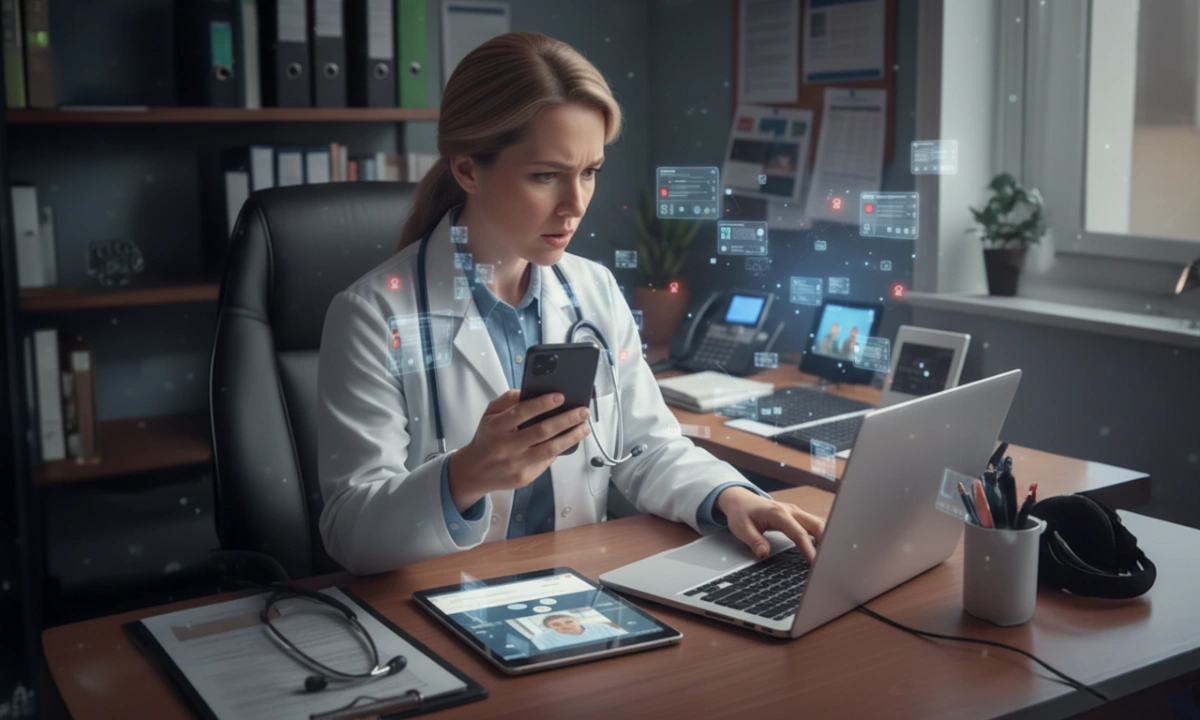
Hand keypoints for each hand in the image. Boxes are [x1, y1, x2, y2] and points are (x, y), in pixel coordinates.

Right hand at [447, 390, 590, 512]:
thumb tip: (528, 392)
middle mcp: (506, 446)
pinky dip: (561, 450)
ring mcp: (516, 464)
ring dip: (572, 437)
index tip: (561, 396)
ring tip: (585, 427)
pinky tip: (570, 440)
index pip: (522, 412)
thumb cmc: (487, 438)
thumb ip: (506, 400)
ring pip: (551, 449)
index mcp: (496, 427)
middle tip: (583, 411)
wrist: (474, 471)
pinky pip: (547, 461)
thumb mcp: (489, 414)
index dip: (543, 404)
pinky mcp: (524, 477)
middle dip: (567, 419)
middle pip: (542, 431)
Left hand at [716, 486, 825, 563]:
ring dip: (827, 537)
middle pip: (816, 524)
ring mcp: (796, 512)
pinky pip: (813, 524)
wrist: (739, 500)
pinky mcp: (797, 516)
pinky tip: (825, 547)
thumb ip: (754, 541)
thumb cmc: (741, 513)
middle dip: (827, 541)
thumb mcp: (741, 528)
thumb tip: (764, 553)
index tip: (815, 563)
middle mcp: (791, 511)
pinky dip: (821, 535)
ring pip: (818, 523)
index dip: (809, 549)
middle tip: (831, 560)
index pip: (799, 533)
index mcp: (778, 513)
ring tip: (832, 556)